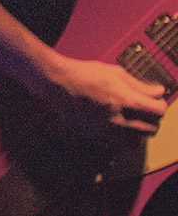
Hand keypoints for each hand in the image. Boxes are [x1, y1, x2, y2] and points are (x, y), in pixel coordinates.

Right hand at [35, 53, 168, 141]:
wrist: (56, 82)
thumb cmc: (83, 74)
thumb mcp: (115, 73)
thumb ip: (139, 85)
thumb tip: (158, 91)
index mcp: (127, 101)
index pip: (159, 110)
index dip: (160, 105)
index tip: (156, 102)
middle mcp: (120, 119)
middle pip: (151, 129)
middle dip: (152, 120)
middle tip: (146, 112)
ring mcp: (106, 130)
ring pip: (135, 141)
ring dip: (138, 132)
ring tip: (132, 121)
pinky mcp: (94, 135)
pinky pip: (115, 143)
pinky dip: (119, 136)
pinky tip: (114, 124)